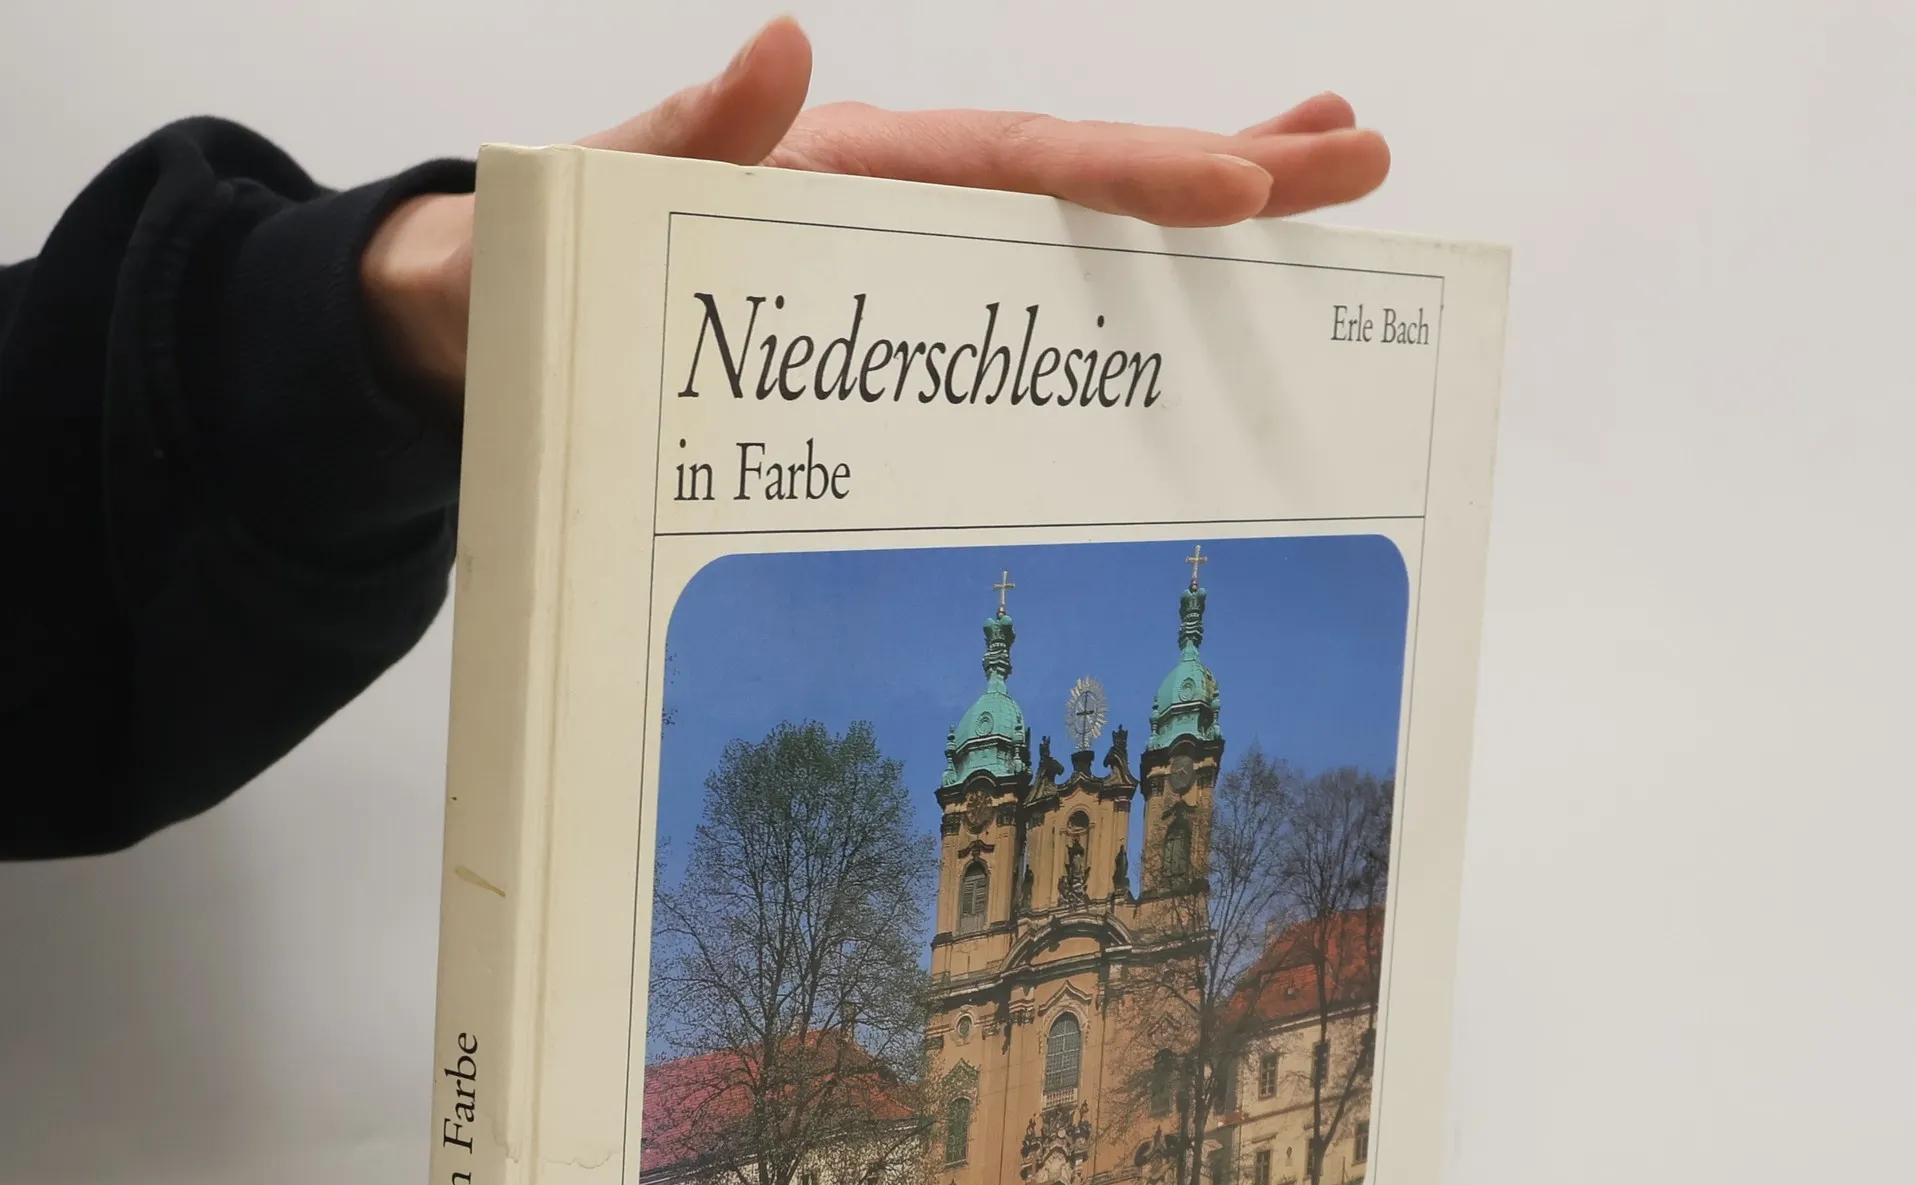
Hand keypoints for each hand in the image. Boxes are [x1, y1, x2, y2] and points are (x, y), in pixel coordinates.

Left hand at [362, 16, 1389, 398]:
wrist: (477, 326)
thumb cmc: (530, 273)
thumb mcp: (583, 207)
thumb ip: (678, 140)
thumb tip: (784, 51)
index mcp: (843, 172)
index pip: (1012, 159)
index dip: (1129, 175)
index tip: (1238, 190)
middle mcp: (891, 202)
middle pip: (1081, 173)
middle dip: (1225, 167)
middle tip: (1363, 157)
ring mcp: (898, 257)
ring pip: (1070, 229)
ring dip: (1201, 208)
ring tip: (1328, 185)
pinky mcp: (887, 318)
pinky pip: (1017, 303)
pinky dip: (1104, 292)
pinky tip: (1185, 301)